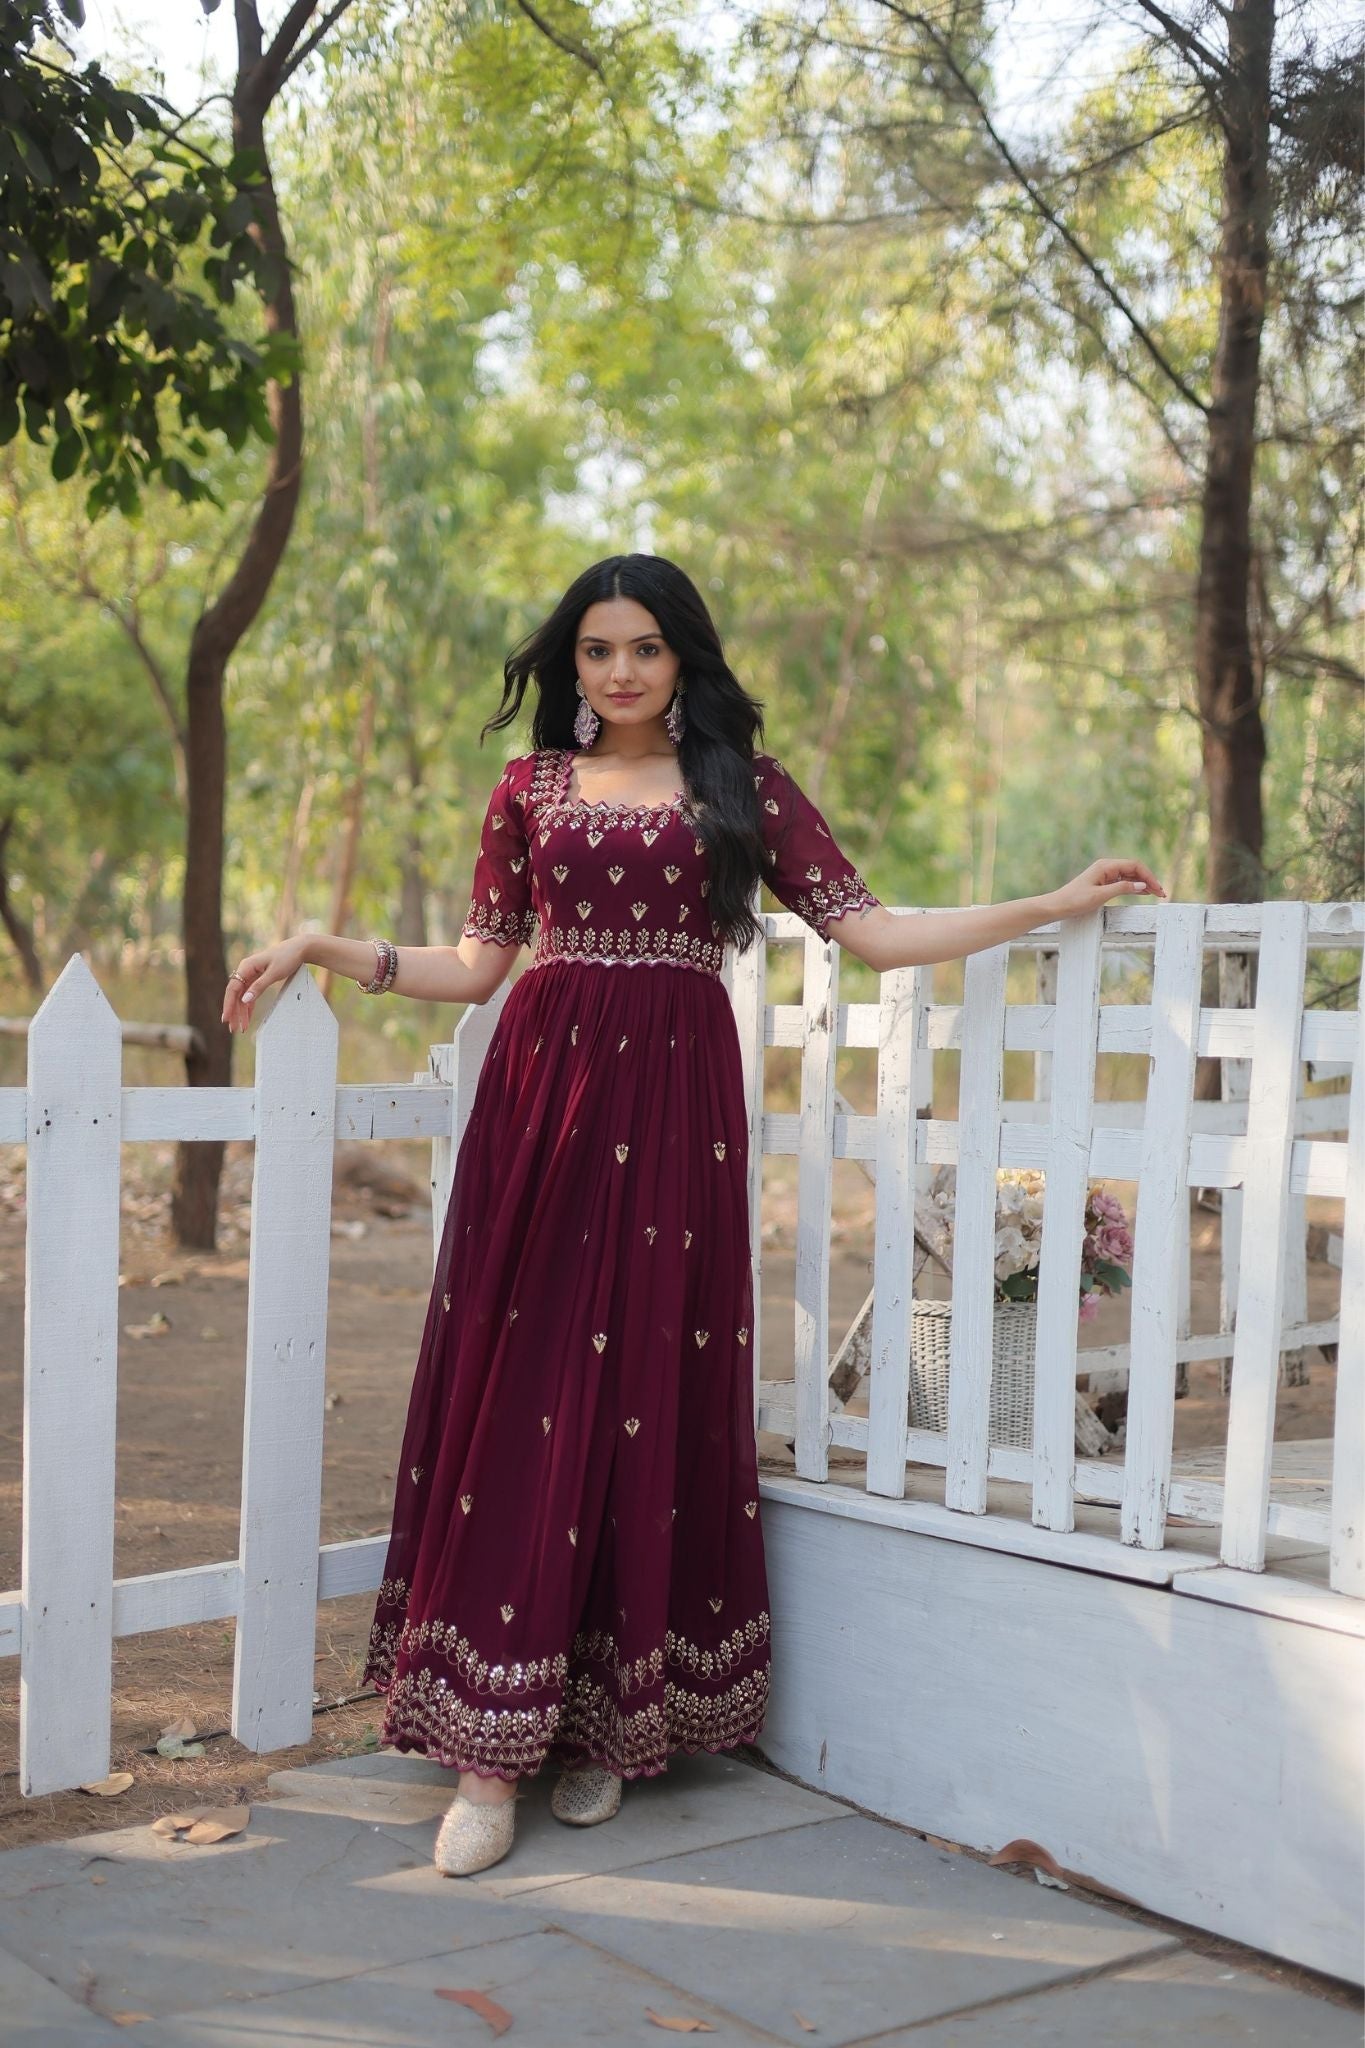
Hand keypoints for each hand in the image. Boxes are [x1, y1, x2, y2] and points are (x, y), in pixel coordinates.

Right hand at [222, 934, 311, 1032]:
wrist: (299, 949)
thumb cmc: (287, 957)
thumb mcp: (274, 973)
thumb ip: (259, 986)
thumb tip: (244, 1000)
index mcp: (246, 966)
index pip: (232, 989)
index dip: (228, 1005)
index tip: (226, 1019)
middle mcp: (245, 970)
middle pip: (235, 994)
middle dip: (234, 1012)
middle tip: (233, 1029)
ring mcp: (251, 974)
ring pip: (242, 996)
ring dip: (241, 1012)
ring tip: (241, 1027)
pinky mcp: (258, 978)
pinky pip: (250, 994)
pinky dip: (249, 1006)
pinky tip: (247, 1018)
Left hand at [1046, 858, 1165, 922]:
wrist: (1057, 906)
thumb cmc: (1075, 900)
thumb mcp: (1100, 896)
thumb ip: (1122, 889)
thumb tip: (1142, 885)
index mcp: (1106, 866)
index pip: (1134, 866)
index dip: (1149, 876)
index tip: (1158, 889)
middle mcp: (1107, 867)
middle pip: (1135, 870)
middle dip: (1149, 880)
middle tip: (1162, 893)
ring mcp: (1105, 874)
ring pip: (1130, 876)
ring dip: (1144, 884)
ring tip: (1157, 894)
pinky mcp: (1103, 882)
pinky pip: (1124, 882)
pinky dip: (1135, 887)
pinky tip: (1145, 892)